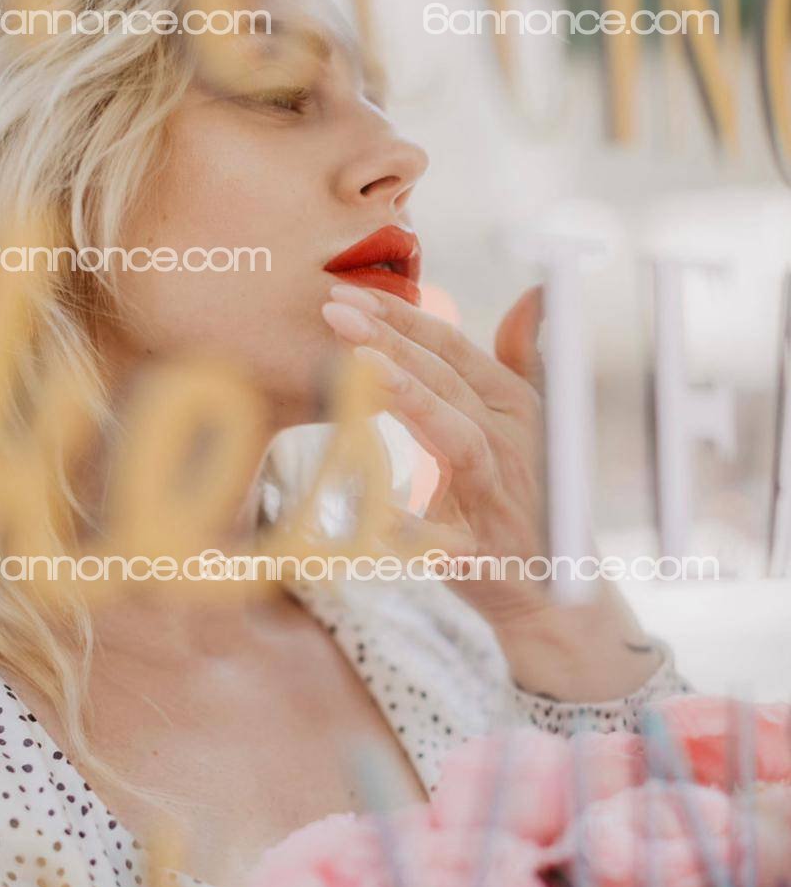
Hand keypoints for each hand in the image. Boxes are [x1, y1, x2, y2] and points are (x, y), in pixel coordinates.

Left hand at [321, 283, 662, 701]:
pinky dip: (413, 532)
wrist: (554, 594)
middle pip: (448, 382)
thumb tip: (530, 297)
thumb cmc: (526, 501)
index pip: (453, 348)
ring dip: (413, 402)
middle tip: (333, 310)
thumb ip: (519, 362)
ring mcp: (502, 500)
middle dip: (392, 340)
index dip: (403, 317)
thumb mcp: (527, 427)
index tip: (347, 292)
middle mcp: (513, 443)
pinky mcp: (486, 556)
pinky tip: (372, 517)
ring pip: (459, 440)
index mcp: (512, 408)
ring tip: (361, 369)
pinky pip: (445, 544)